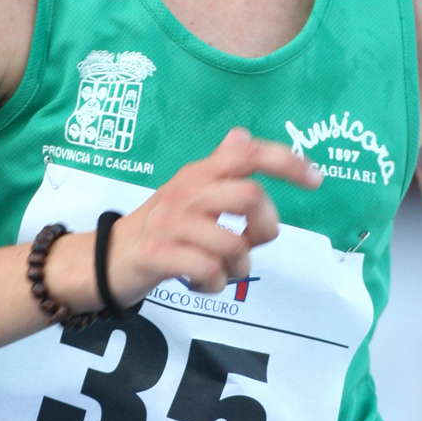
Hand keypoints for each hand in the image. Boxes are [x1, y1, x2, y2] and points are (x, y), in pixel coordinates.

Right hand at [109, 127, 321, 305]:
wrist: (106, 259)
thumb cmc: (161, 228)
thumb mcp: (188, 191)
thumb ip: (219, 168)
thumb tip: (242, 135)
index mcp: (198, 173)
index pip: (247, 153)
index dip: (286, 162)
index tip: (315, 180)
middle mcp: (186, 191)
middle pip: (249, 196)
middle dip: (263, 228)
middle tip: (251, 244)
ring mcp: (172, 223)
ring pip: (232, 243)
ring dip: (238, 266)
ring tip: (223, 270)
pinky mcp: (159, 254)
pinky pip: (208, 271)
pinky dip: (214, 285)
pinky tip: (202, 283)